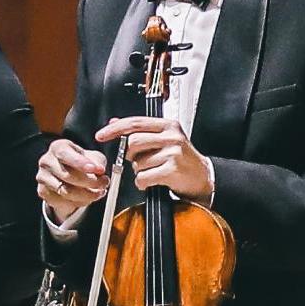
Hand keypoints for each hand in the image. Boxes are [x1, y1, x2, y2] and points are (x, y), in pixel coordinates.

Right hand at [36, 136, 111, 226]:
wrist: (69, 177)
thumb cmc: (82, 163)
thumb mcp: (93, 158)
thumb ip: (97, 162)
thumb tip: (99, 170)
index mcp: (58, 147)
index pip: (65, 154)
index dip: (81, 163)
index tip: (97, 170)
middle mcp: (46, 161)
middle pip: (67, 175)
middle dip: (90, 182)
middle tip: (104, 183)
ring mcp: (42, 178)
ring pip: (66, 192)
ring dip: (87, 194)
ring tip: (99, 192)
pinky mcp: (43, 192)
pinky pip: (63, 202)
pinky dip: (79, 202)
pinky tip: (87, 198)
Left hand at [101, 114, 215, 206]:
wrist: (203, 177)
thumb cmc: (183, 159)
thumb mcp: (164, 139)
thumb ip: (141, 131)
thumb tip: (115, 122)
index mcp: (168, 125)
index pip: (135, 122)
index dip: (115, 129)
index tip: (101, 135)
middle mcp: (172, 136)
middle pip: (133, 141)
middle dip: (130, 155)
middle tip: (138, 161)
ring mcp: (173, 153)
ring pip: (138, 162)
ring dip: (139, 171)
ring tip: (152, 171)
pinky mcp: (172, 169)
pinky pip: (144, 177)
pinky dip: (142, 183)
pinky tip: (152, 181)